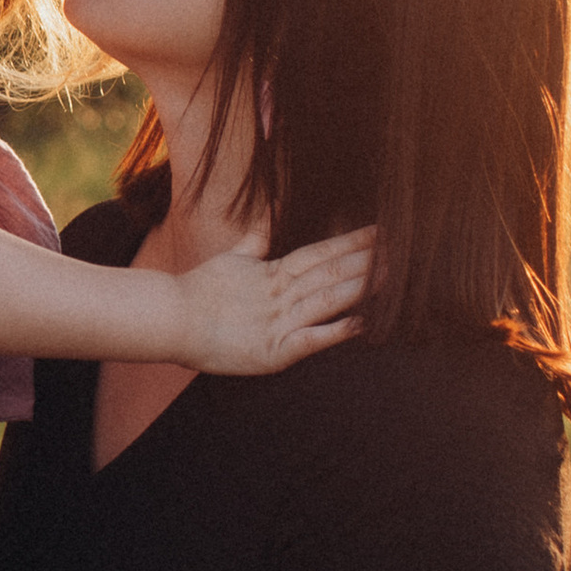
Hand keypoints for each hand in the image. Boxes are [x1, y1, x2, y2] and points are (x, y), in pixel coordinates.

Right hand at [173, 226, 373, 375]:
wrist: (170, 320)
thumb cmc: (197, 292)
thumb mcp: (231, 260)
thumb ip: (254, 243)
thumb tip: (266, 220)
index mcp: (273, 274)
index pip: (320, 254)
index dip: (351, 243)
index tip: (379, 232)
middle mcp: (281, 294)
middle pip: (331, 273)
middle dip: (367, 261)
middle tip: (401, 248)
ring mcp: (278, 321)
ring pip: (327, 299)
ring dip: (361, 288)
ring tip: (391, 276)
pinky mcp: (273, 350)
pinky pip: (310, 339)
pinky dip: (336, 332)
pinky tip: (361, 325)